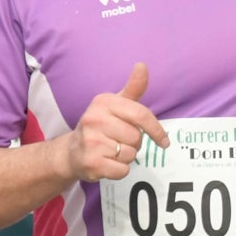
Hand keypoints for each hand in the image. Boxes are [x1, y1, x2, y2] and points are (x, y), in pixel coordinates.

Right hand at [62, 62, 169, 184]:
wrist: (72, 152)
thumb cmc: (100, 126)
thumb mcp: (116, 104)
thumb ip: (133, 88)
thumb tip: (142, 65)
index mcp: (103, 102)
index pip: (141, 115)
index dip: (156, 130)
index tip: (164, 141)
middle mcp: (94, 119)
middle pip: (136, 137)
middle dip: (134, 143)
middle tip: (118, 141)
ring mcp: (91, 142)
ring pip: (130, 155)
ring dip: (126, 157)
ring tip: (111, 151)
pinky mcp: (90, 163)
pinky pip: (122, 170)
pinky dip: (119, 170)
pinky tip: (107, 162)